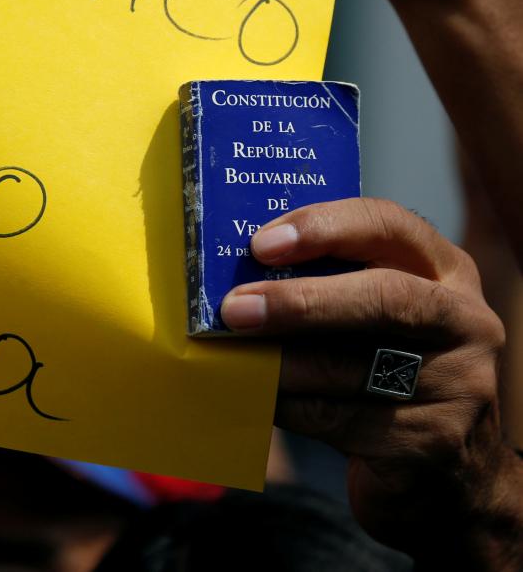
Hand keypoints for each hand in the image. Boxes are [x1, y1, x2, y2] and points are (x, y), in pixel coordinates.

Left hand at [221, 198, 521, 567]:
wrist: (449, 471)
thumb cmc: (386, 367)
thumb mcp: (373, 314)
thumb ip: (326, 285)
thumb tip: (233, 271)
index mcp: (445, 270)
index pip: (389, 226)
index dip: (323, 228)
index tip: (261, 244)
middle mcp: (464, 321)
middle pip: (384, 298)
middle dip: (300, 302)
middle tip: (234, 309)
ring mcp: (459, 384)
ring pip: (351, 367)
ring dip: (280, 363)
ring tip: (232, 357)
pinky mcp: (435, 441)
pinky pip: (341, 419)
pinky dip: (290, 407)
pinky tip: (262, 399)